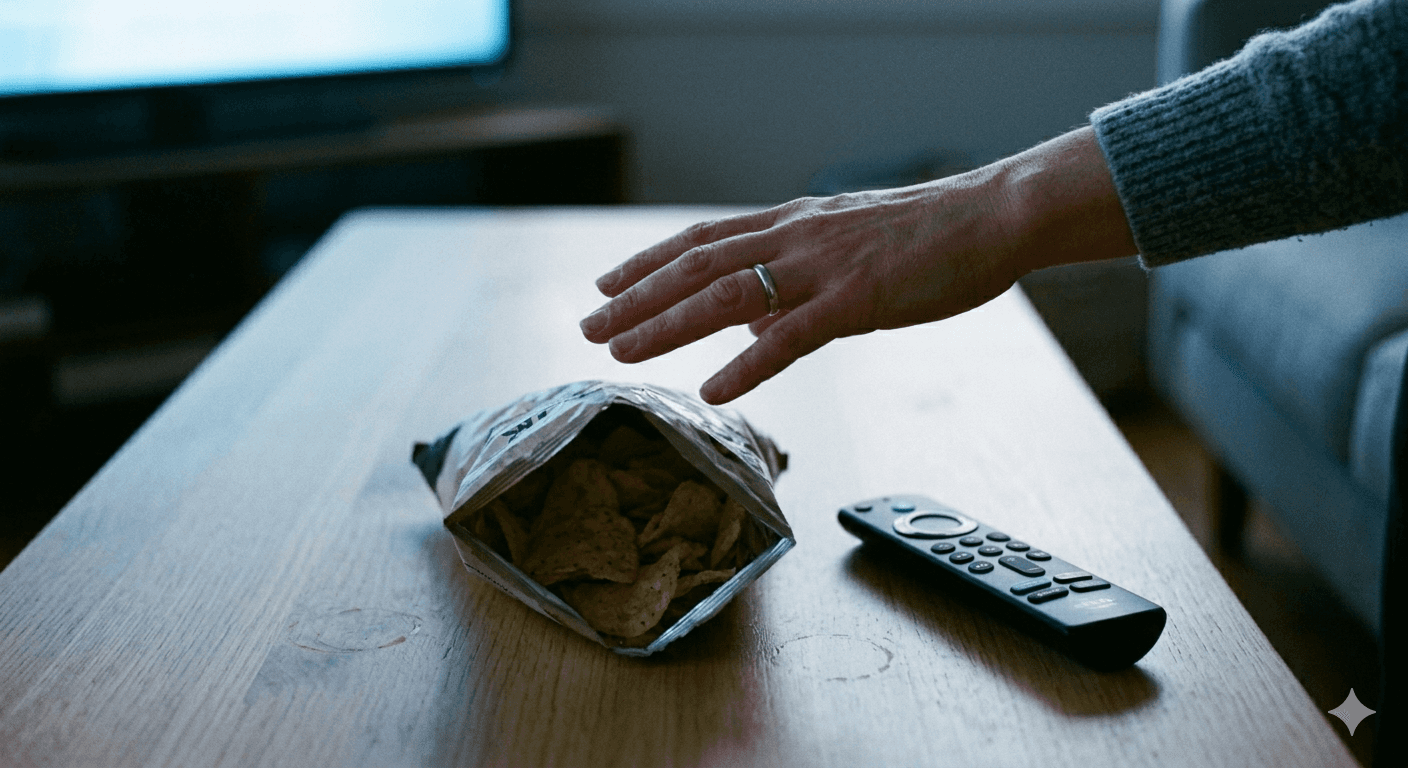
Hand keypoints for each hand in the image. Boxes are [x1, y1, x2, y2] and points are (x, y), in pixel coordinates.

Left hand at [579, 127, 1134, 403]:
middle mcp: (795, 238)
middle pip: (697, 267)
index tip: (606, 283)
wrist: (992, 215)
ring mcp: (823, 267)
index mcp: (793, 224)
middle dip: (636, 298)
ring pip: (726, 296)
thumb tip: (748, 323)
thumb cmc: (927, 235)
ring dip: (668, 326)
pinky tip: (712, 390)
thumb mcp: (846, 246)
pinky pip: (791, 337)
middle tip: (588, 326)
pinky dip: (746, 364)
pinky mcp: (858, 299)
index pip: (702, 240)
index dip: (648, 262)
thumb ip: (793, 281)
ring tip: (622, 352)